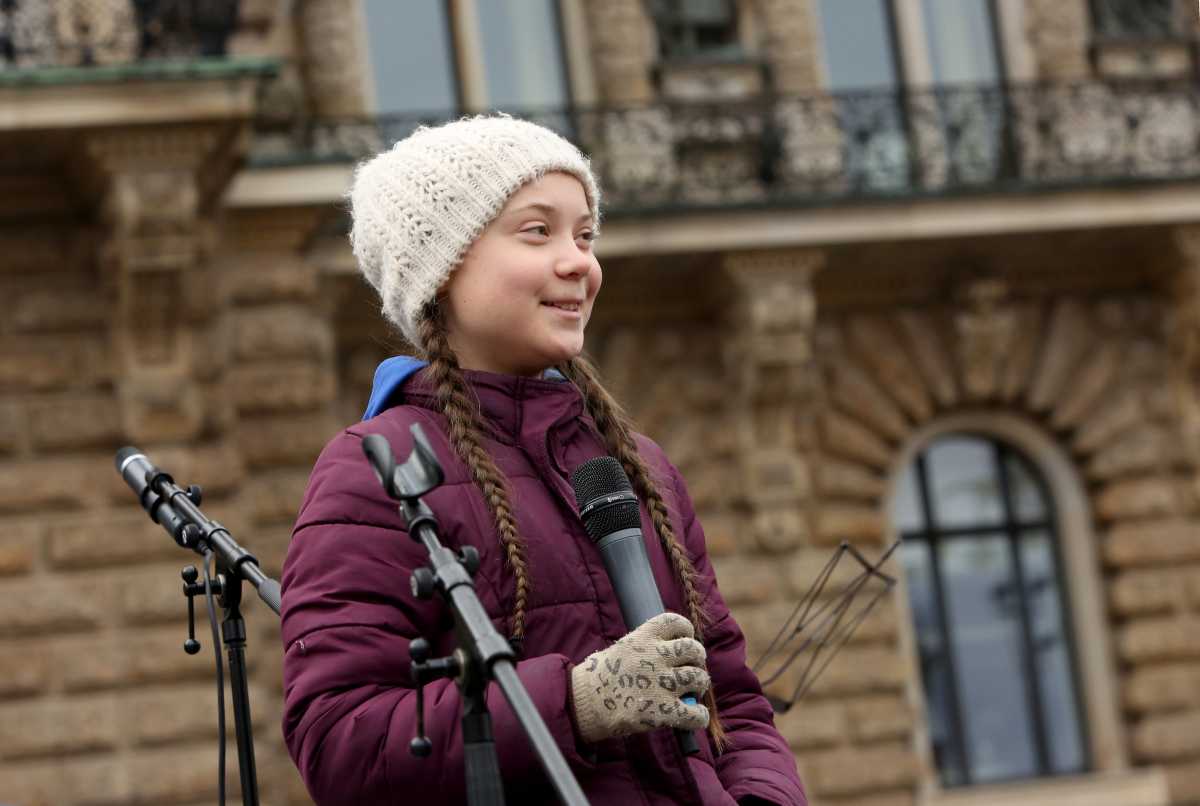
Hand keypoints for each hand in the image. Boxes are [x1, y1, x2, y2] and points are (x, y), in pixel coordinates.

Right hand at [570, 612, 710, 742]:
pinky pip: (696, 713)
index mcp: (642, 638)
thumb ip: (647, 647)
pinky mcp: (663, 711)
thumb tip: (675, 655)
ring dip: (699, 685)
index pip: (676, 622)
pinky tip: (693, 715)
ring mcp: (660, 684)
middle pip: (693, 649)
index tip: (685, 638)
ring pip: (699, 678)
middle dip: (697, 658)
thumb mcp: (621, 648)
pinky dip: (699, 716)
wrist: (582, 704)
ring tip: (691, 690)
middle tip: (691, 668)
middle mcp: (654, 657)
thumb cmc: (600, 677)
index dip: (686, 630)